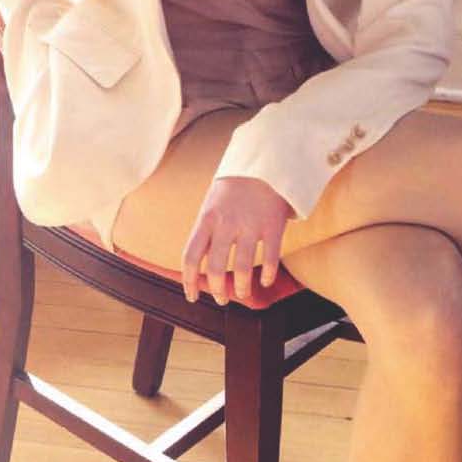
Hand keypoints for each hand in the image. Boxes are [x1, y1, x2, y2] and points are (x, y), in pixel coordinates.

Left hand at [181, 176, 291, 304]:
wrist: (266, 161)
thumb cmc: (236, 187)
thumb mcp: (212, 203)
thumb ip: (206, 231)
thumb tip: (199, 264)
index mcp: (206, 218)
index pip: (190, 256)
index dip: (189, 281)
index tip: (191, 296)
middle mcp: (226, 223)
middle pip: (214, 267)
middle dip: (216, 290)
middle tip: (221, 299)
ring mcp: (250, 224)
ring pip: (241, 268)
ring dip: (240, 288)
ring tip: (242, 294)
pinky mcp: (273, 225)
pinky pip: (271, 258)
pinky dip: (267, 275)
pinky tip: (265, 282)